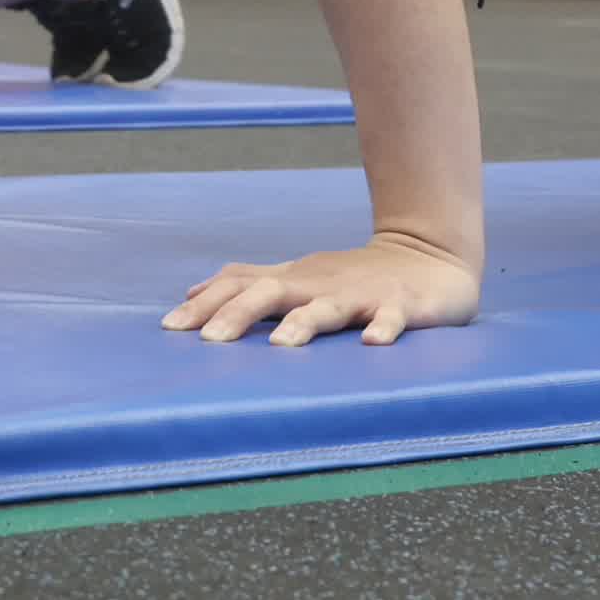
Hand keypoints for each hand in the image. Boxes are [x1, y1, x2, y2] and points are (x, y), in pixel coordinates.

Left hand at [165, 235, 481, 347]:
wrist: (429, 254)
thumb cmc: (352, 275)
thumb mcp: (296, 276)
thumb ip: (247, 282)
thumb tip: (192, 292)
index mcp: (293, 280)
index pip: (240, 285)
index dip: (206, 304)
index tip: (170, 328)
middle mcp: (319, 285)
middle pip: (272, 293)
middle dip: (239, 314)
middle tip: (209, 341)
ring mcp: (360, 295)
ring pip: (328, 308)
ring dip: (305, 324)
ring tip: (282, 345)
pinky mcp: (403, 306)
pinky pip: (393, 318)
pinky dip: (384, 328)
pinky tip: (374, 344)